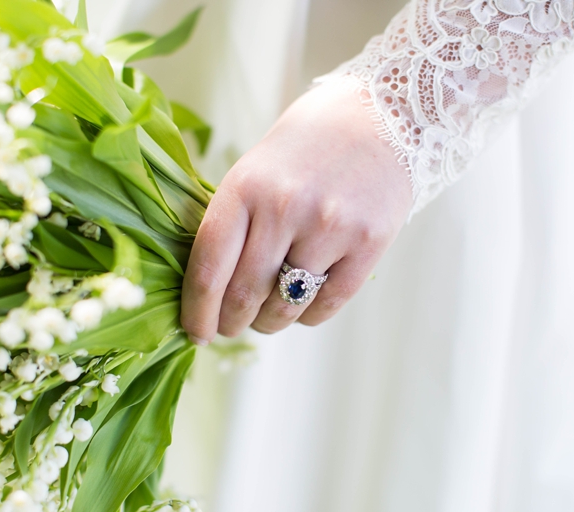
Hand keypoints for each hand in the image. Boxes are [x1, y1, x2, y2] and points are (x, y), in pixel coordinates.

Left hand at [180, 81, 412, 343]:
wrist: (378, 116)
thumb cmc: (305, 149)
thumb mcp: (254, 171)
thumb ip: (232, 225)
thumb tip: (207, 294)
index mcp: (244, 186)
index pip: (209, 266)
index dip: (197, 311)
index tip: (194, 333)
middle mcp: (284, 206)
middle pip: (244, 295)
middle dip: (230, 323)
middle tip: (228, 328)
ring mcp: (329, 226)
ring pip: (285, 307)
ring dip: (269, 323)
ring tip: (267, 317)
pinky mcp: (368, 243)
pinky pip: (325, 306)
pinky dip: (307, 316)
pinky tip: (303, 303)